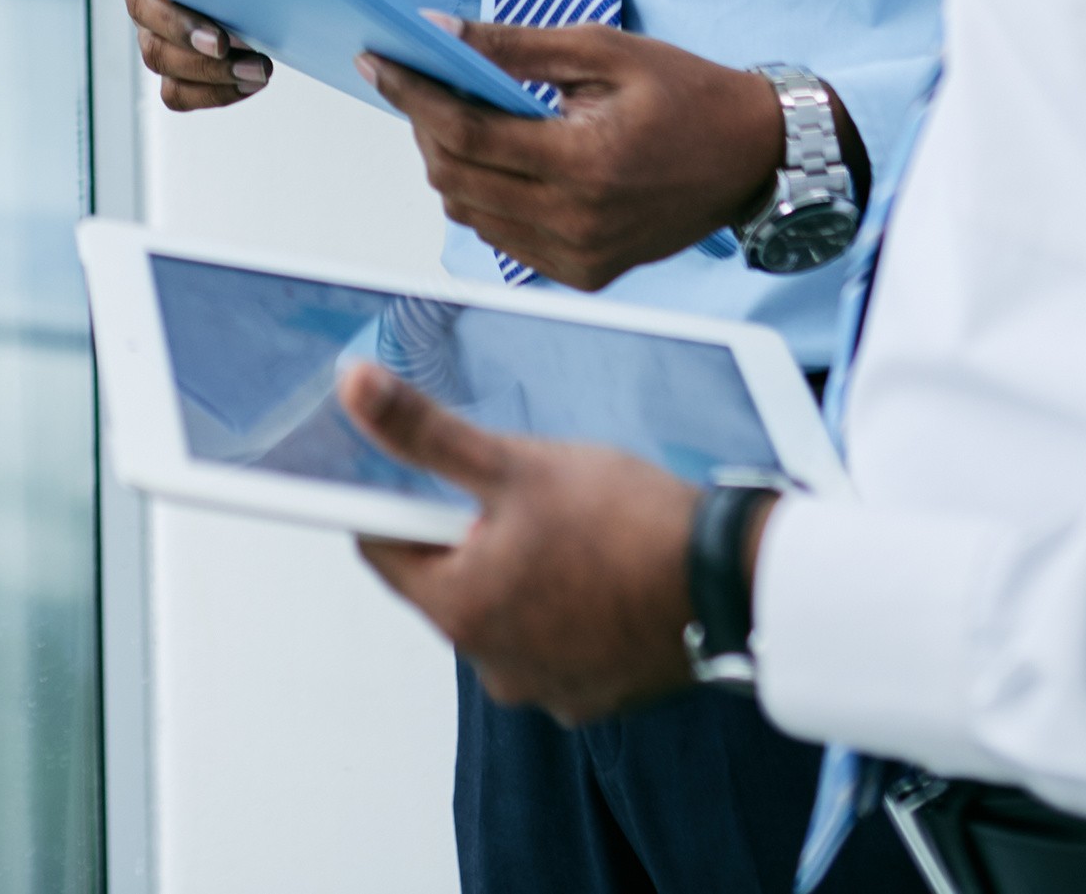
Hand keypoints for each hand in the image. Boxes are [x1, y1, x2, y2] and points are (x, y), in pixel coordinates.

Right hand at [118, 0, 350, 110]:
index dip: (171, 19)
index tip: (216, 36)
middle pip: (152, 39)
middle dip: (196, 55)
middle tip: (241, 54)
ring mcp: (165, 29)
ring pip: (168, 68)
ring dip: (212, 79)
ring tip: (260, 69)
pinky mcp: (188, 58)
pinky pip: (183, 92)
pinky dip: (216, 93)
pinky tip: (250, 81)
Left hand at [338, 356, 713, 718]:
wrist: (731, 584)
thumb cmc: (628, 525)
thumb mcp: (515, 465)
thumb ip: (426, 433)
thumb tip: (354, 391)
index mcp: (459, 611)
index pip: (385, 548)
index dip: (401, 500)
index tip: (433, 472)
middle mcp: (492, 665)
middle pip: (447, 581)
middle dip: (472, 533)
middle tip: (524, 494)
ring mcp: (545, 687)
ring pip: (504, 612)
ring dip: (520, 573)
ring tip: (573, 531)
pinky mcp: (593, 695)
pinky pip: (554, 642)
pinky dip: (565, 609)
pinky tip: (603, 572)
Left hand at [361, 30, 856, 288]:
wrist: (755, 159)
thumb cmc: (686, 94)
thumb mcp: (602, 50)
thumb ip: (512, 47)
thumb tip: (437, 31)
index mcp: (586, 162)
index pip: (465, 134)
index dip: (410, 95)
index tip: (376, 61)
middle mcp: (578, 222)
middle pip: (456, 178)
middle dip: (421, 126)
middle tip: (416, 82)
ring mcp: (580, 257)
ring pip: (469, 214)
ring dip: (448, 163)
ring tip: (458, 116)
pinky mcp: (584, 274)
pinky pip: (503, 238)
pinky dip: (484, 197)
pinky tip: (498, 158)